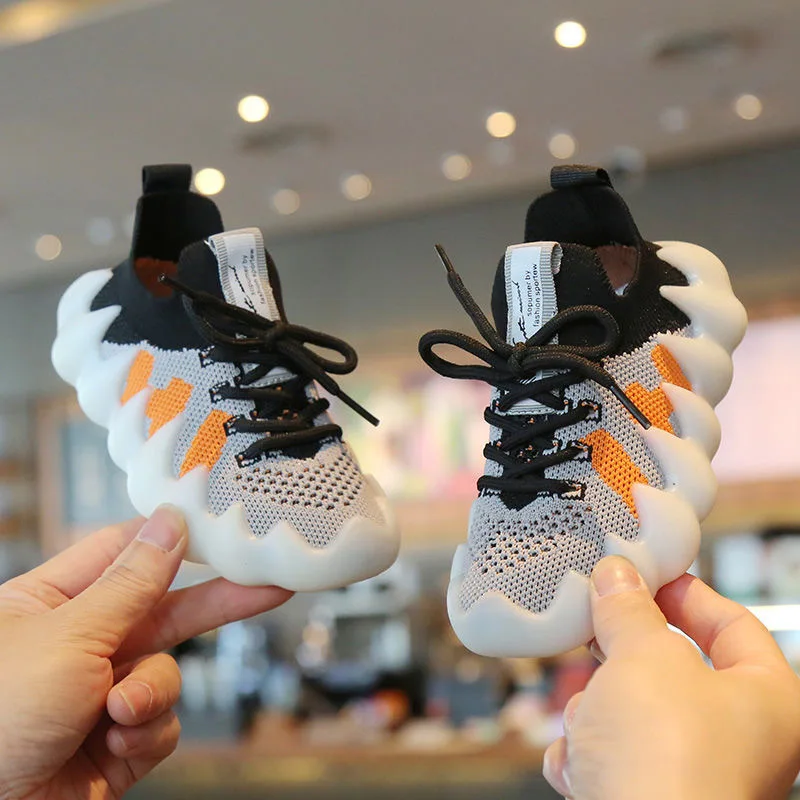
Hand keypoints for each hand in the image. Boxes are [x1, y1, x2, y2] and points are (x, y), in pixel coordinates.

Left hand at [0, 506, 292, 799]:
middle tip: (265, 584)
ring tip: (117, 713)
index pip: (122, 552)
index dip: (169, 538)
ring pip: (167, 671)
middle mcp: (79, 644)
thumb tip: (170, 524)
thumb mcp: (68, 637)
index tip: (217, 525)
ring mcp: (100, 693)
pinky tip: (113, 744)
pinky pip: (163, 721)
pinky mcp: (118, 740)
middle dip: (214, 603)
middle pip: (164, 609)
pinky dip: (144, 732)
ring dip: (151, 692)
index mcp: (50, 602)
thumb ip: (131, 583)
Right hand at [543, 556, 799, 799]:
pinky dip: (589, 756)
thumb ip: (629, 609)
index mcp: (770, 702)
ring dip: (598, 714)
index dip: (686, 592)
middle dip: (624, 660)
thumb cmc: (669, 762)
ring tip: (589, 724)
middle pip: (673, 672)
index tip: (643, 575)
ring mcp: (696, 779)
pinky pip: (613, 760)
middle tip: (596, 631)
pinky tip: (581, 766)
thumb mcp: (644, 657)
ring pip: (633, 717)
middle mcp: (742, 745)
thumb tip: (617, 575)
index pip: (734, 625)